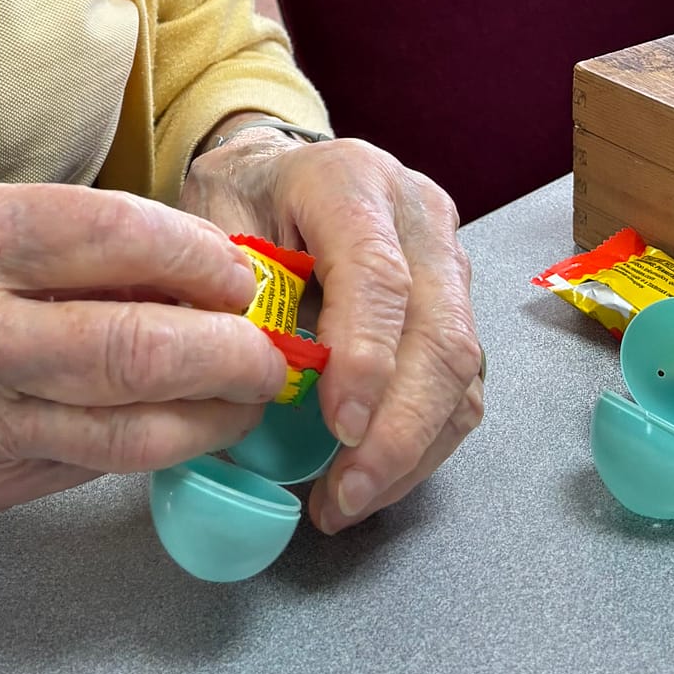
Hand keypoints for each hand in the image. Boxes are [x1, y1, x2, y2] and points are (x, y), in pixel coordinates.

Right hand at [0, 184, 287, 507]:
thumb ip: (71, 244)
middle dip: (228, 351)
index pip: (110, 235)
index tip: (238, 271)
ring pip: (130, 428)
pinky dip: (157, 441)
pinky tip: (187, 421)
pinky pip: (97, 462)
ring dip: (214, 414)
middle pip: (133, 348)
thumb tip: (198, 266)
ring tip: (249, 394)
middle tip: (271, 347)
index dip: (196, 255)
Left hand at [180, 128, 481, 535]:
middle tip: (347, 491)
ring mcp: (449, 261)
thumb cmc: (243, 198)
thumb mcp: (212, 221)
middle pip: (439, 332)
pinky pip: (461, 388)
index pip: (378, 274)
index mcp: (352, 182)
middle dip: (399, 428)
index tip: (338, 428)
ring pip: (461, 369)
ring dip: (413, 449)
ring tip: (349, 501)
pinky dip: (423, 444)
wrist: (278, 173)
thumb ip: (225, 287)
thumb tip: (243, 375)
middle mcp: (417, 215)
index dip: (366, 357)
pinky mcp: (459, 307)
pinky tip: (374, 480)